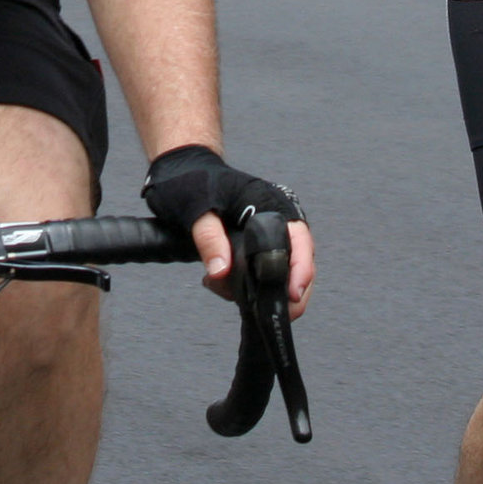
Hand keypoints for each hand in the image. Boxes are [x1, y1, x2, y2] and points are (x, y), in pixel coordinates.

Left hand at [142, 144, 315, 318]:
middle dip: (288, 289)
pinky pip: (262, 268)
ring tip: (229, 293)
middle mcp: (275, 216)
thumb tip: (221, 271)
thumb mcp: (195, 209)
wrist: (180, 169)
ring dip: (264, 289)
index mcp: (269, 203)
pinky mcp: (253, 242)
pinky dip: (248, 284)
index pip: (299, 238)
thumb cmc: (190, 181)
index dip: (302, 268)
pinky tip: (221, 284)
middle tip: (272, 314)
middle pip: (298, 259)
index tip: (294, 294)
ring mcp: (266, 230)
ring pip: (281, 268)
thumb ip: (209, 239)